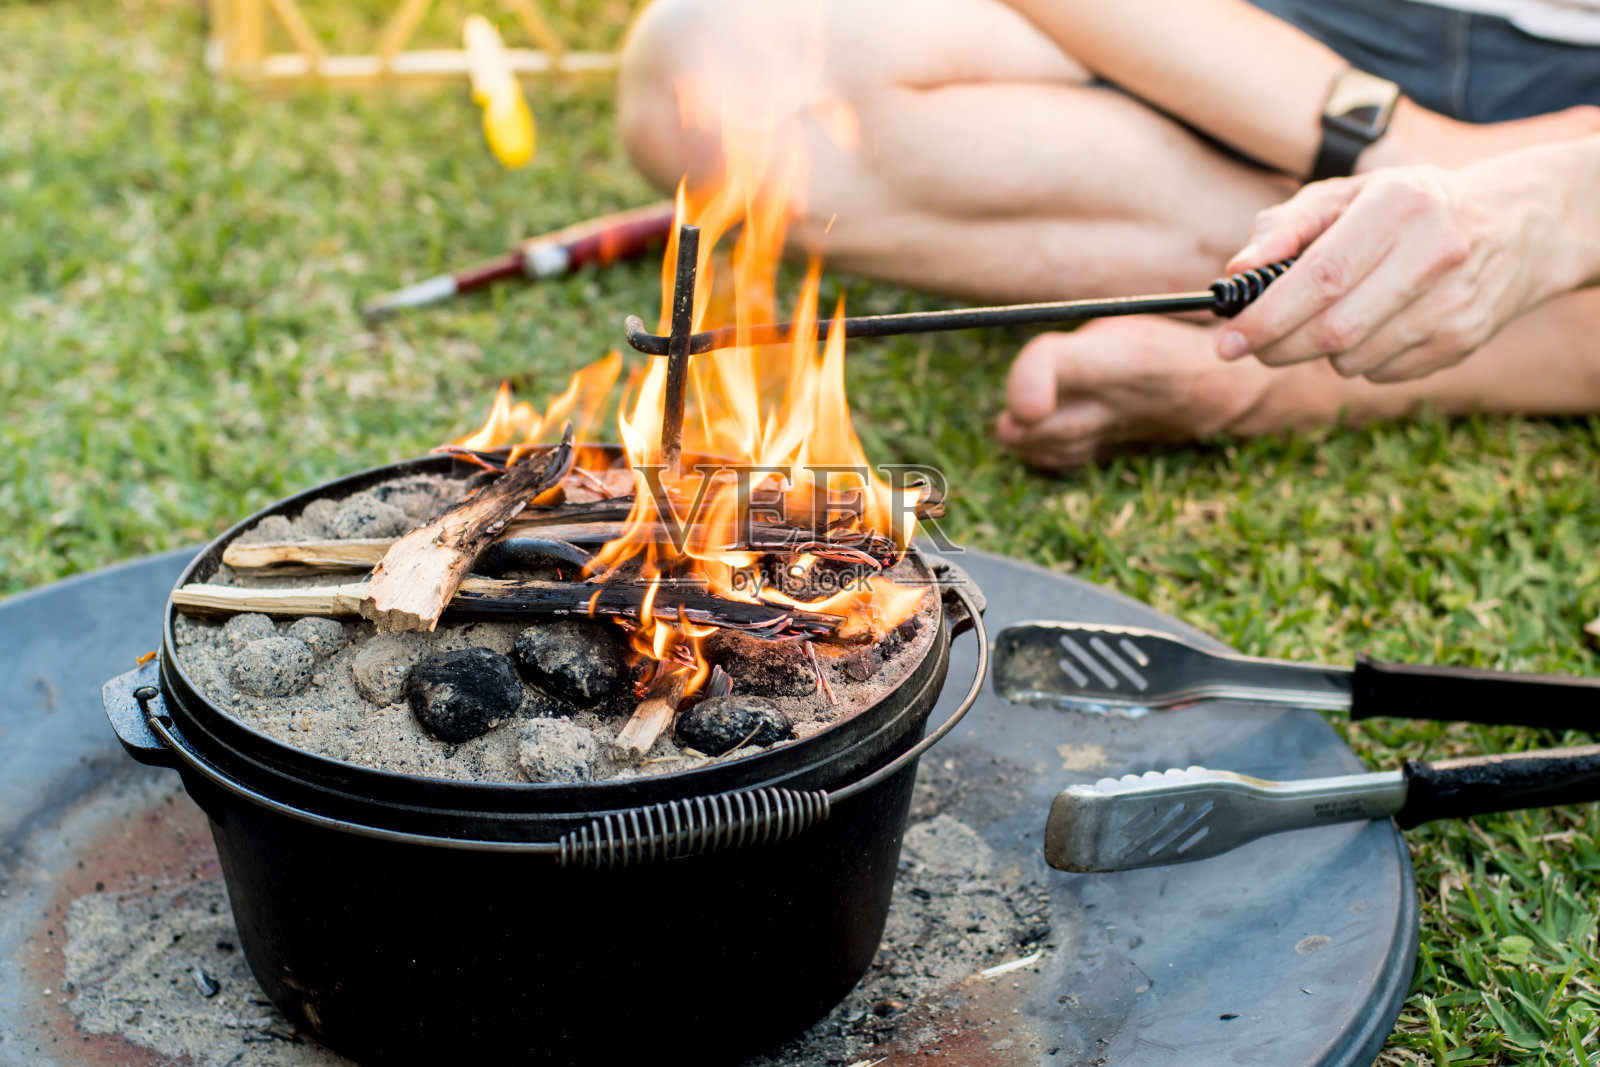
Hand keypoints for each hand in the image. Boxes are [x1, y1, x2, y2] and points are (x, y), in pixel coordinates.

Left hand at [1217, 142, 1599, 381]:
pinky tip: (1374, 326)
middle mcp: (1434, 252)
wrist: (1520, 224)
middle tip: (1252, 345)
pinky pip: (1381, 373)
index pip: (1320, 278)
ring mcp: (1455, 302)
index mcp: (1399, 205)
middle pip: (1333, 330)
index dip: (1266, 317)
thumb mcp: (1349, 195)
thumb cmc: (1410, 207)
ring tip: (1328, 318)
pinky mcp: (1464, 339)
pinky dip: (1357, 361)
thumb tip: (1236, 270)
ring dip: (1319, 352)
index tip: (1228, 339)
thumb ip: (1286, 226)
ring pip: (1353, 359)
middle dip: (1278, 346)